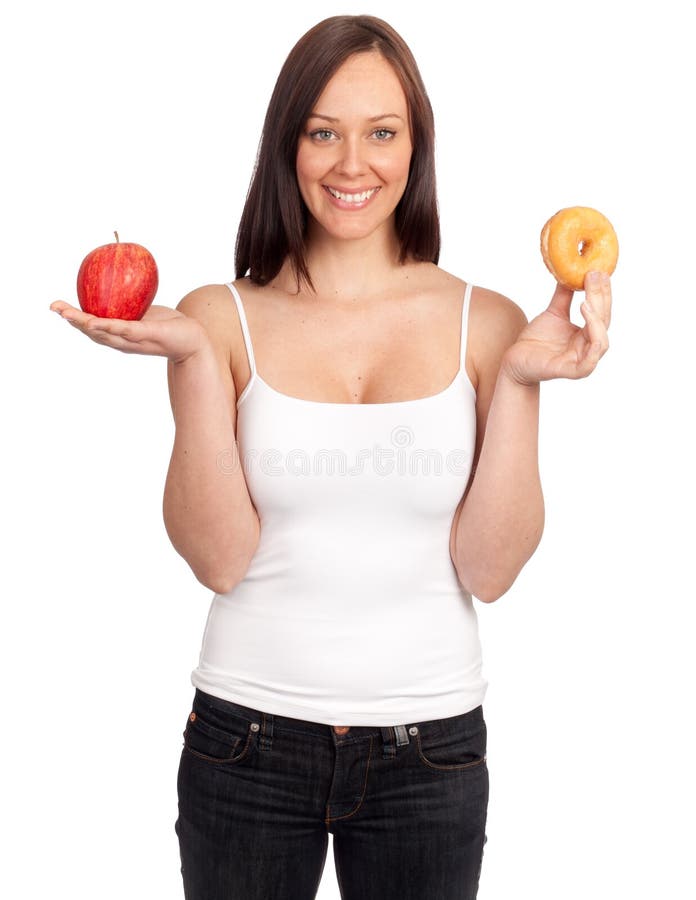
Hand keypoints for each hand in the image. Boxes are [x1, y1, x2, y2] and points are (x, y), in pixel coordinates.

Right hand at [49, 301, 207, 364]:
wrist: (193, 341)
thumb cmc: (169, 325)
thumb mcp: (145, 311)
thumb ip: (131, 301)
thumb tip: (119, 275)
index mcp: (119, 335)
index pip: (92, 327)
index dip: (74, 318)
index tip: (57, 307)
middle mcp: (123, 342)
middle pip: (92, 332)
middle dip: (72, 321)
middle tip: (55, 308)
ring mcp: (134, 341)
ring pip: (104, 334)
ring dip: (85, 324)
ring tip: (68, 315)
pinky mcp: (147, 336)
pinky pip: (126, 330)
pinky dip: (110, 326)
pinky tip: (98, 320)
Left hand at [501, 271, 611, 385]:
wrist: (515, 359)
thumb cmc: (536, 339)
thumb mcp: (554, 313)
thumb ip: (564, 295)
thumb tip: (571, 271)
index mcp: (588, 334)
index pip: (602, 311)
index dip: (602, 291)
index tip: (598, 271)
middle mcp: (589, 347)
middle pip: (603, 322)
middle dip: (601, 298)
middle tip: (595, 276)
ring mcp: (582, 361)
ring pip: (601, 342)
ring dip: (597, 320)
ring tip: (585, 301)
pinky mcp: (572, 372)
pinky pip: (590, 362)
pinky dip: (593, 343)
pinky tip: (585, 322)